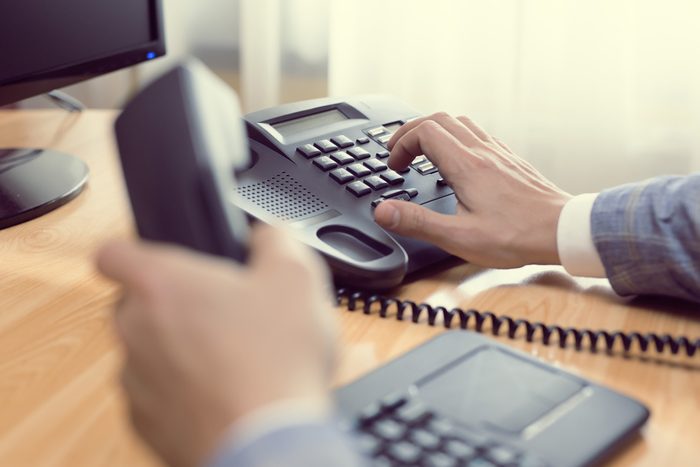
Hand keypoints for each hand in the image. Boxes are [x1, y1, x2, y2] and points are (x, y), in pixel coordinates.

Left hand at [97, 225, 335, 466]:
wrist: (269, 445)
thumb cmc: (275, 363)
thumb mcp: (296, 277)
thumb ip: (272, 240)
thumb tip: (265, 236)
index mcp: (160, 284)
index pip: (112, 252)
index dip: (133, 251)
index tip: (154, 259)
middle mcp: (135, 330)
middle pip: (136, 304)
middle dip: (174, 304)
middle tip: (222, 311)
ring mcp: (135, 380)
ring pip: (148, 351)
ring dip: (180, 349)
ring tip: (232, 357)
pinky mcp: (145, 423)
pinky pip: (158, 393)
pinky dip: (184, 390)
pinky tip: (227, 391)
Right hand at [374, 113, 571, 267]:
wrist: (563, 230)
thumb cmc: (517, 236)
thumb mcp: (459, 237)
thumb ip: (418, 222)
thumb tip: (384, 212)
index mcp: (466, 166)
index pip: (424, 132)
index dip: (401, 144)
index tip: (394, 165)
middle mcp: (482, 152)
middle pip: (439, 119)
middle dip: (412, 132)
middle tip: (400, 153)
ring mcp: (498, 153)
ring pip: (460, 123)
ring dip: (435, 131)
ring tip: (423, 152)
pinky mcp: (510, 160)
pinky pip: (478, 134)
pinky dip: (457, 138)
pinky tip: (458, 160)